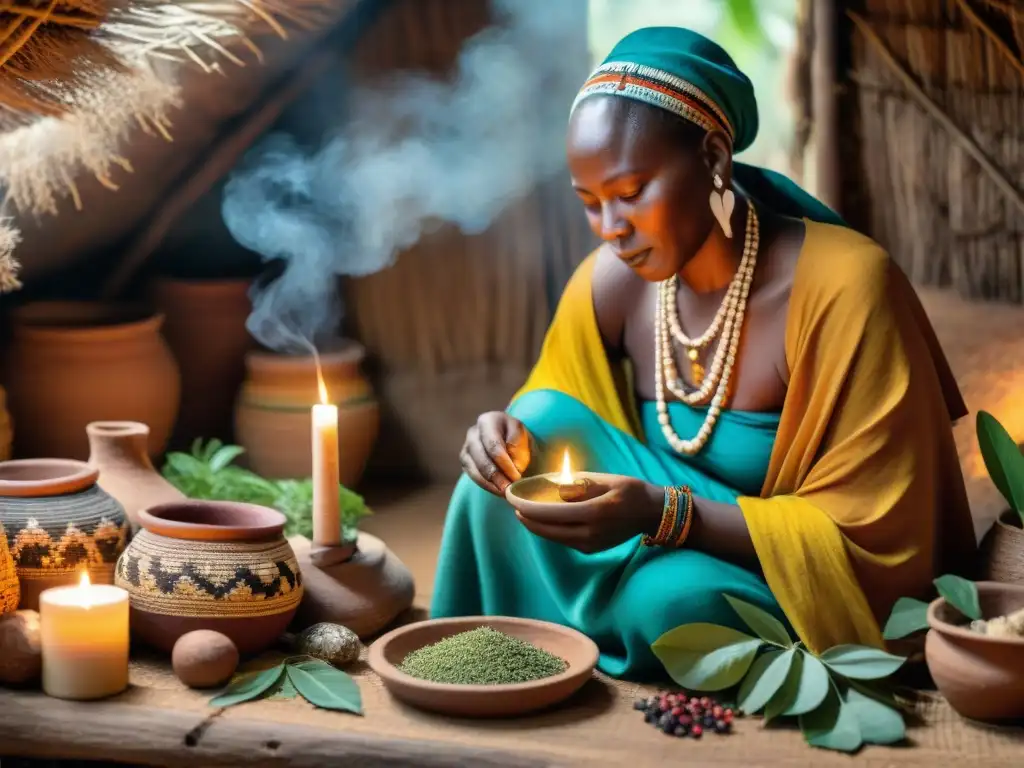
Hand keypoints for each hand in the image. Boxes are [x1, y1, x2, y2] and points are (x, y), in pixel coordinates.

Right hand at [459, 411, 531, 495]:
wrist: (516, 448)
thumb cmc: (522, 442)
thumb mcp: (527, 440)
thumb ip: (520, 448)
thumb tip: (515, 465)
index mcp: (490, 420)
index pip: (493, 444)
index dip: (504, 463)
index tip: (517, 476)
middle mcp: (474, 431)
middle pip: (481, 456)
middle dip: (497, 475)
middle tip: (510, 488)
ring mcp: (467, 446)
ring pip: (474, 467)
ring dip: (491, 482)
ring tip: (506, 492)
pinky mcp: (465, 461)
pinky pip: (472, 475)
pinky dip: (486, 485)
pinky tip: (498, 491)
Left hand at [507, 474, 663, 553]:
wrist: (651, 513)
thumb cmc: (630, 490)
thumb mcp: (606, 480)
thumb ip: (578, 485)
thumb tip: (552, 490)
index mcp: (595, 512)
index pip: (550, 512)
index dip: (527, 506)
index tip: (511, 497)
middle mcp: (591, 533)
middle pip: (547, 529)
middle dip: (526, 518)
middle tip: (513, 504)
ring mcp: (590, 544)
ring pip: (553, 537)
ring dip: (535, 526)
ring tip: (522, 512)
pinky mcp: (591, 549)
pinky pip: (563, 540)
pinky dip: (549, 530)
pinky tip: (541, 520)